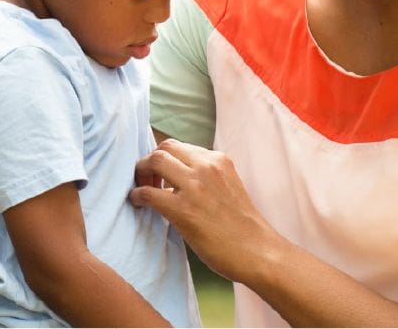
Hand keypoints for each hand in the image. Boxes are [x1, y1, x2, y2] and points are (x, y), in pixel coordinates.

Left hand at [129, 139, 278, 282]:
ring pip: (155, 160)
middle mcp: (207, 166)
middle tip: (147, 180)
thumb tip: (174, 180)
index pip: (180, 147)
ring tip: (141, 189)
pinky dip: (138, 195)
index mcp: (219, 160)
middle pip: (164, 147)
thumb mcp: (227, 187)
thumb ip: (206, 177)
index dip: (165, 158)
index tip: (160, 174)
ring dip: (141, 173)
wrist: (259, 252)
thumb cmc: (243, 227)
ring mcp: (195, 186)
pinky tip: (138, 203)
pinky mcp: (184, 210)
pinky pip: (149, 193)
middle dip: (150, 161)